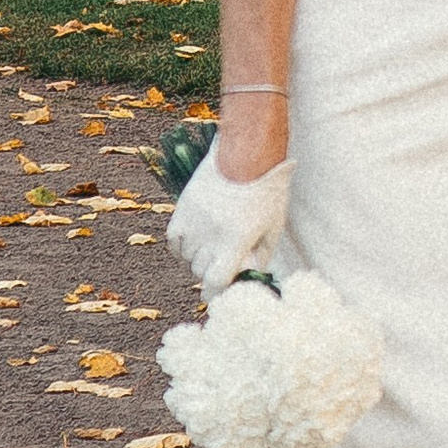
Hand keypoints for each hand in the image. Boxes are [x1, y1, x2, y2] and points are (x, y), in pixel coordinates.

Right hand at [168, 143, 292, 299]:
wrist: (246, 153)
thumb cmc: (266, 190)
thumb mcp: (273, 226)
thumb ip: (261, 255)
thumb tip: (248, 275)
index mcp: (235, 242)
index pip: (216, 282)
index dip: (216, 293)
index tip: (219, 294)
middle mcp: (210, 236)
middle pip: (201, 272)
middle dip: (213, 271)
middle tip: (225, 261)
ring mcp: (193, 223)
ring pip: (187, 258)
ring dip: (199, 258)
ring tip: (214, 245)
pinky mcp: (182, 209)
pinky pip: (174, 242)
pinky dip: (183, 247)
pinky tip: (197, 241)